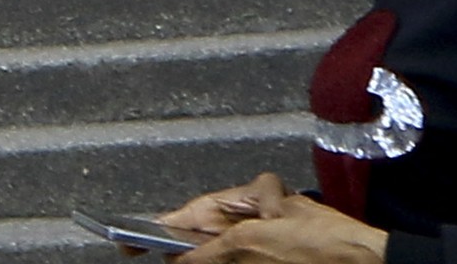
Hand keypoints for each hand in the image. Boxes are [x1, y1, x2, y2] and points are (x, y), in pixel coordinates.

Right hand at [166, 177, 383, 262]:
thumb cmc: (326, 244)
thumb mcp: (255, 243)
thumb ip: (213, 249)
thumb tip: (179, 259)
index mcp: (253, 198)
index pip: (195, 211)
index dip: (162, 227)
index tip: (131, 241)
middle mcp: (259, 218)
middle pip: (205, 237)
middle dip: (182, 251)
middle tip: (155, 259)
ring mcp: (270, 243)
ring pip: (222, 256)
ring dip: (205, 261)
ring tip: (180, 260)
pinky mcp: (277, 260)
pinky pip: (239, 262)